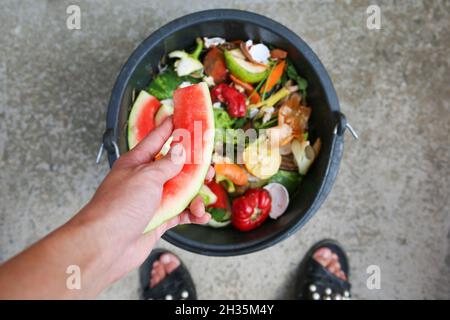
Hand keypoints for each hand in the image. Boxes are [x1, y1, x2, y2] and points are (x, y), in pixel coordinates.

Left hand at [74, 116, 210, 281]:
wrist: (106, 245)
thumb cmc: (119, 206)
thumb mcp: (146, 177)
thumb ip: (168, 164)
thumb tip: (181, 150)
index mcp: (137, 163)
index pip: (157, 139)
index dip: (170, 126)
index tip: (181, 115)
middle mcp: (145, 180)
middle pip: (175, 167)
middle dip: (194, 168)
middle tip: (208, 168)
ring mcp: (152, 201)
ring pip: (181, 192)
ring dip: (196, 196)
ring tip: (202, 202)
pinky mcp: (158, 221)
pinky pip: (181, 214)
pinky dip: (192, 214)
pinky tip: (201, 216)